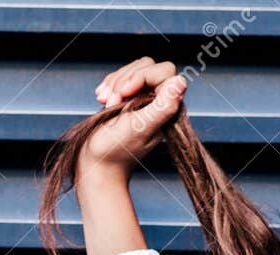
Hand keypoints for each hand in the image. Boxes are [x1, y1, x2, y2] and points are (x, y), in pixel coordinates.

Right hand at [80, 57, 186, 177]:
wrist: (99, 163)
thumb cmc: (118, 150)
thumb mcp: (140, 127)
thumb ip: (162, 107)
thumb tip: (180, 83)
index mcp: (167, 110)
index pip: (164, 72)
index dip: (143, 76)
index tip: (125, 93)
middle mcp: (159, 103)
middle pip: (148, 66)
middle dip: (125, 80)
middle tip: (112, 102)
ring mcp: (143, 99)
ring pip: (134, 68)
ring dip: (115, 83)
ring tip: (106, 104)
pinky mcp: (129, 98)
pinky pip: (121, 76)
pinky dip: (109, 85)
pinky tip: (103, 100)